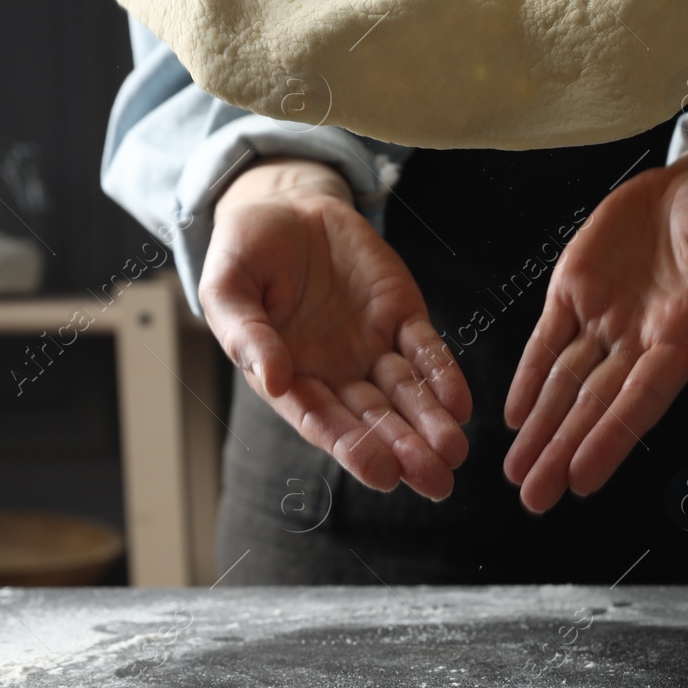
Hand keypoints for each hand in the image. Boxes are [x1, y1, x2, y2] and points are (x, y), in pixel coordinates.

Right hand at [199, 158, 471, 498]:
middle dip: (405, 450)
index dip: (353, 448)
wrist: (286, 207)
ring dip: (431, 423)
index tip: (382, 474)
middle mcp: (335, 373)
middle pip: (374, 419)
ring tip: (454, 451)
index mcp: (289, 378)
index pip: (323, 421)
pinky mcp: (402, 316)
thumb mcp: (227, 286)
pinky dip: (444, 375)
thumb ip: (246, 333)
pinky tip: (460, 404)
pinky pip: (427, 350)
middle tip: (436, 481)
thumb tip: (273, 379)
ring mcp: (372, 347)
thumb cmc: (246, 252)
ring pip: (407, 393)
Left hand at [502, 137, 687, 511]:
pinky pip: (547, 340)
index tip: (581, 479)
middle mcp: (638, 339)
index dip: (609, 440)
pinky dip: (528, 377)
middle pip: (593, 405)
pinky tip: (515, 416)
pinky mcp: (575, 289)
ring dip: (540, 428)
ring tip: (515, 473)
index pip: (639, 400)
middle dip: (562, 451)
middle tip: (533, 498)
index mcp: (682, 338)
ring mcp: (604, 317)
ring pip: (564, 382)